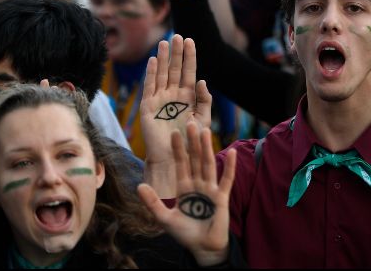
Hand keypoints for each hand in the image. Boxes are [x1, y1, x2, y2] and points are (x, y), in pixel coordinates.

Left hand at [138, 125, 236, 266]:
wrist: (202, 248)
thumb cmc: (185, 233)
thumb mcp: (164, 218)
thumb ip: (153, 202)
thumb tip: (139, 186)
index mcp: (184, 187)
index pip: (181, 163)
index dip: (178, 148)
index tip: (174, 132)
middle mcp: (197, 184)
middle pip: (194, 159)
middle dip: (192, 141)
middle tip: (190, 121)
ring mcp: (210, 189)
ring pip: (208, 164)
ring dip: (207, 148)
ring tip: (205, 130)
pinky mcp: (221, 197)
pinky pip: (226, 179)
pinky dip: (229, 166)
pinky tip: (231, 152)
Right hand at [141, 34, 212, 164]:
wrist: (174, 157)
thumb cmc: (191, 141)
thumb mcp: (203, 119)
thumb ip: (204, 100)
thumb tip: (202, 81)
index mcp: (188, 97)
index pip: (188, 72)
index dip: (189, 57)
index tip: (191, 41)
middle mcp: (173, 95)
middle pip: (175, 69)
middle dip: (177, 53)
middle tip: (178, 36)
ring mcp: (160, 99)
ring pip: (162, 74)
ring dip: (163, 58)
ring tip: (165, 42)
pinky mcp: (148, 107)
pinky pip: (150, 87)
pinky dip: (151, 74)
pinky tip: (153, 61)